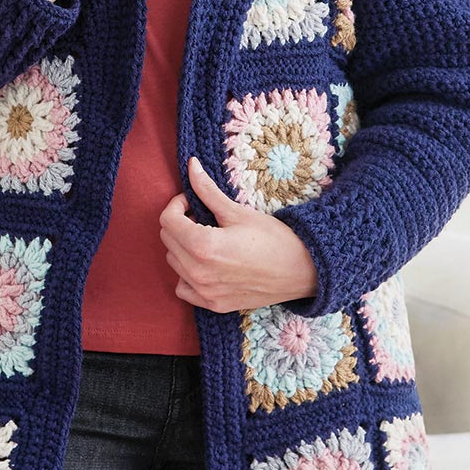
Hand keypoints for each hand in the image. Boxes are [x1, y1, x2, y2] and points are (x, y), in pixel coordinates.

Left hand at [158, 156, 318, 313]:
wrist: (302, 271)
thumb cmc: (273, 239)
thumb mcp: (238, 211)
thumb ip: (207, 190)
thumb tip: (191, 165)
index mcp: (203, 246)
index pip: (168, 220)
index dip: (177, 204)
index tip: (191, 201)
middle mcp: (199, 273)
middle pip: (168, 240)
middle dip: (179, 223)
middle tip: (201, 216)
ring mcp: (205, 292)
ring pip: (174, 262)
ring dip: (182, 246)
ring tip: (207, 237)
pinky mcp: (213, 304)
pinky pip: (184, 288)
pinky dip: (187, 274)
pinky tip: (204, 263)